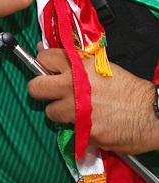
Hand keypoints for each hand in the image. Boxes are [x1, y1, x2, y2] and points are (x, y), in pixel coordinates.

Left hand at [28, 45, 158, 154]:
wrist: (152, 113)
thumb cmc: (127, 87)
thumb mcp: (101, 66)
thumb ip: (74, 60)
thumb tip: (45, 51)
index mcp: (77, 66)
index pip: (43, 58)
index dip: (44, 63)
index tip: (48, 69)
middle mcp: (72, 86)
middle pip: (35, 87)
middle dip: (40, 89)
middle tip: (50, 91)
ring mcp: (76, 110)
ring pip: (50, 112)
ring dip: (59, 111)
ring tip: (74, 110)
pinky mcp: (83, 131)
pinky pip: (70, 129)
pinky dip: (77, 127)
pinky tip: (90, 122)